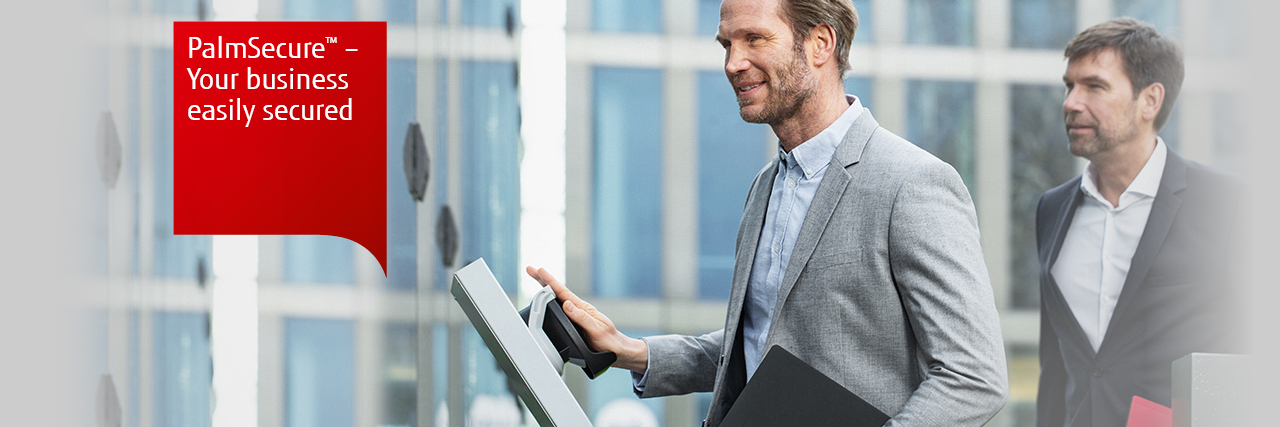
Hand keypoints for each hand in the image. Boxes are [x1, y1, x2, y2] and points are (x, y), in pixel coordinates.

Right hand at [525, 266, 648, 373]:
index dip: (550, 281)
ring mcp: (576, 316)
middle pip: (558, 292)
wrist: (616, 351)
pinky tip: (547, 300)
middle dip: (543, 280)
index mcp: (583, 308)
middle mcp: (578, 310)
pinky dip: (551, 302)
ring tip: (536, 279)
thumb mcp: (596, 329)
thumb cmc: (609, 340)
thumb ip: (582, 317)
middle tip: (531, 270)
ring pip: (558, 299)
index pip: (563, 292)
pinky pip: (559, 310)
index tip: (540, 271)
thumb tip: (567, 305)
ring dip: (546, 289)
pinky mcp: (574, 323)